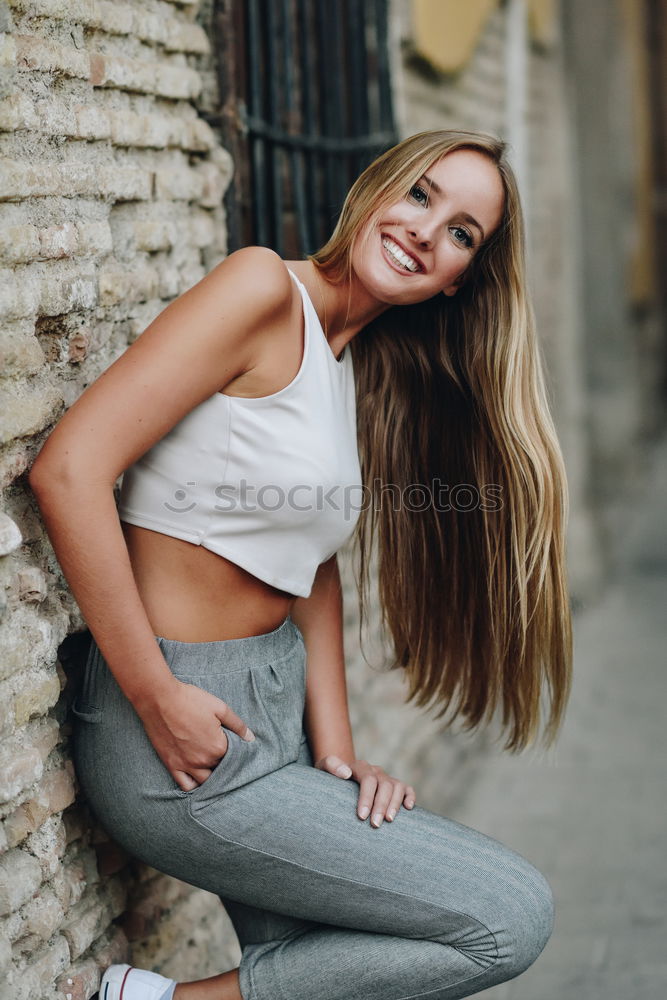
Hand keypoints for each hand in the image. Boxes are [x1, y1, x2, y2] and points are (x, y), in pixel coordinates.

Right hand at [138, 677, 255, 791]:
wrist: (160, 699)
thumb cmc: (191, 700)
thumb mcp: (220, 708)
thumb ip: (237, 724)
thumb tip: (251, 738)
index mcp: (218, 747)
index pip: (233, 757)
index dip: (233, 750)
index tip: (229, 742)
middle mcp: (203, 760)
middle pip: (220, 770)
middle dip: (223, 763)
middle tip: (220, 751)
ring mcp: (186, 765)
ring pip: (206, 781)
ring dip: (211, 777)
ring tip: (212, 766)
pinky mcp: (172, 765)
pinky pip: (186, 786)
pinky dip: (194, 786)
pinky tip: (197, 778)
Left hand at [314, 755, 415, 826]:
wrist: (340, 777)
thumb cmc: (330, 778)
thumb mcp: (323, 768)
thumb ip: (330, 765)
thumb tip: (346, 773)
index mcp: (360, 767)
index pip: (368, 779)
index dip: (367, 798)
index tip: (362, 816)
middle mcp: (375, 771)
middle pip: (384, 785)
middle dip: (381, 805)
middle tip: (375, 824)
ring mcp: (386, 778)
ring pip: (397, 787)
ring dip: (395, 804)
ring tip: (389, 820)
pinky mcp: (395, 786)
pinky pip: (407, 788)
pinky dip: (410, 796)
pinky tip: (408, 808)